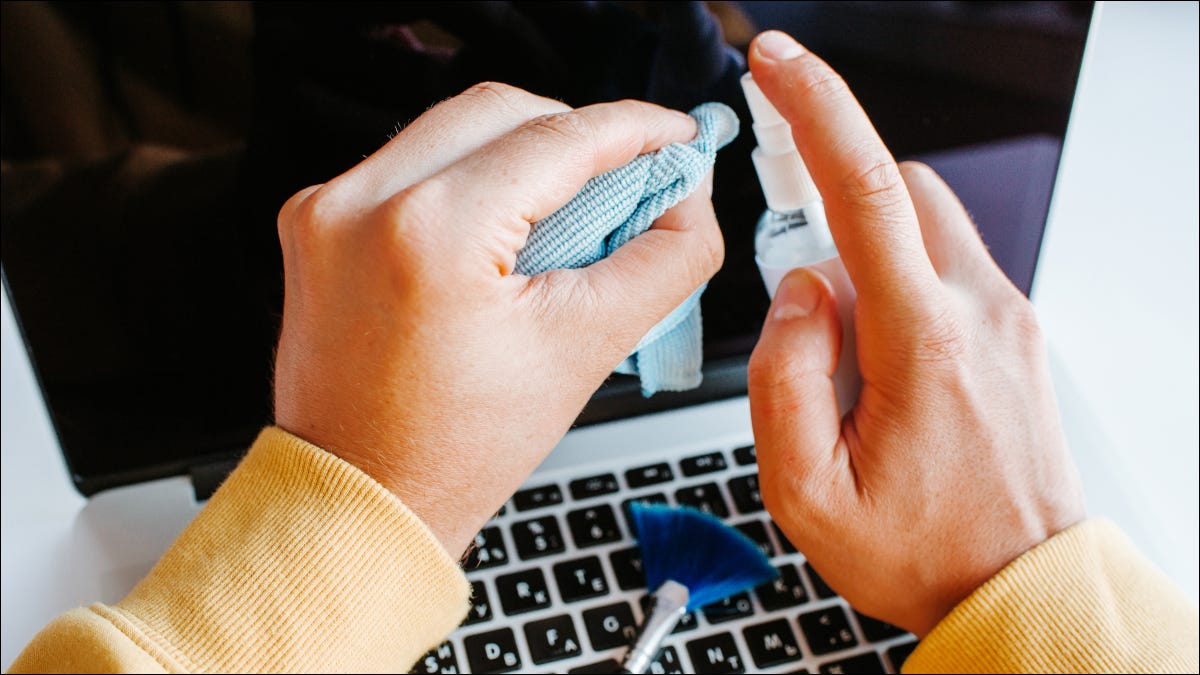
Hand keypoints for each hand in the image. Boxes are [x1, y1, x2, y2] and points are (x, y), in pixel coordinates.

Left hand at [273, 83, 722, 556]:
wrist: (362, 497)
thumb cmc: (455, 449)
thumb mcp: (586, 350)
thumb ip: (664, 260)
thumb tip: (689, 196)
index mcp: (430, 232)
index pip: (558, 139)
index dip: (634, 128)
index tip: (676, 135)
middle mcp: (362, 203)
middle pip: (503, 111)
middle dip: (577, 132)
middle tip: (630, 174)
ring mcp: (328, 208)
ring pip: (454, 128)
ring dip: (524, 150)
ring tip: (571, 207)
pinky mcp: (315, 220)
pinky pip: (411, 162)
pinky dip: (470, 174)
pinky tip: (505, 225)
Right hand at [745, 32, 1085, 635]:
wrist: (1017, 586)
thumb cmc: (917, 550)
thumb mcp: (805, 493)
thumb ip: (784, 377)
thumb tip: (796, 290)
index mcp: (924, 344)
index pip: (865, 192)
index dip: (815, 109)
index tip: (778, 63)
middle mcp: (980, 312)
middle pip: (899, 187)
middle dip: (833, 199)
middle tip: (795, 273)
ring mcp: (1007, 316)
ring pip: (926, 219)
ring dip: (866, 246)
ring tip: (842, 345)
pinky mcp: (1014, 330)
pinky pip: (947, 262)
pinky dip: (898, 277)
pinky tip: (881, 358)